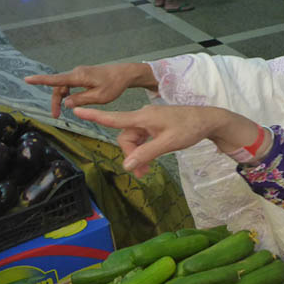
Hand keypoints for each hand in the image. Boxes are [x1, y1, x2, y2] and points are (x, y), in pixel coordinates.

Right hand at [24, 63, 155, 117]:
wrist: (124, 74)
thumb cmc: (114, 85)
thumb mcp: (99, 97)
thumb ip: (81, 100)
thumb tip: (66, 103)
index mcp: (79, 76)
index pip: (56, 79)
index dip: (41, 80)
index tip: (27, 79)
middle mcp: (77, 72)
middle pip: (59, 87)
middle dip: (55, 101)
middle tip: (55, 116)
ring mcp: (79, 73)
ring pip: (64, 87)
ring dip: (61, 99)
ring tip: (61, 112)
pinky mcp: (82, 76)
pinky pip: (70, 85)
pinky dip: (68, 94)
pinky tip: (71, 102)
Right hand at [72, 105, 262, 177]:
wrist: (207, 120)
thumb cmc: (189, 128)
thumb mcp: (168, 143)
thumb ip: (146, 154)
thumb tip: (127, 165)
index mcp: (144, 117)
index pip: (115, 117)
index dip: (95, 116)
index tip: (76, 109)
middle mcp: (143, 118)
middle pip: (125, 137)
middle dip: (130, 155)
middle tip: (141, 173)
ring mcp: (149, 122)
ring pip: (133, 141)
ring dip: (136, 156)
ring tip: (145, 172)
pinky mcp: (155, 127)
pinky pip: (142, 140)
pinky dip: (143, 152)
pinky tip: (148, 163)